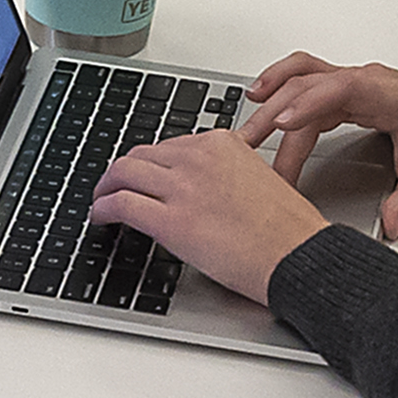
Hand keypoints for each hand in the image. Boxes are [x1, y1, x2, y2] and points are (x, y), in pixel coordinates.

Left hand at [87, 124, 334, 300]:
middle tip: (112, 185)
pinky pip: (121, 205)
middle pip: (140, 154)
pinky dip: (102, 208)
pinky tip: (100, 216)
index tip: (143, 174)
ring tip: (101, 199)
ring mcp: (182, 187)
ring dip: (105, 186)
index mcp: (221, 143)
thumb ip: (226, 171)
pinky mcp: (171, 220)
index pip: (169, 145)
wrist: (297, 254)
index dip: (150, 163)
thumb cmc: (287, 228)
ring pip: (123, 173)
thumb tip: (200, 183)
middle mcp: (198, 158)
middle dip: (121, 171)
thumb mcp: (258, 177)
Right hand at [236, 54, 397, 239]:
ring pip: (302, 77)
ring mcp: (352, 81)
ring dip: (271, 96)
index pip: (342, 89)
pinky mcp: (344, 87)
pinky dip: (280, 84)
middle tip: (248, 146)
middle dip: (276, 115)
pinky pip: (305, 77)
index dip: (310, 103)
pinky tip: (261, 97)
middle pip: (310, 86)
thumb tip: (392, 223)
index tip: (284, 123)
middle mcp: (364, 81)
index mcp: (386, 95)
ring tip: (244, 124)